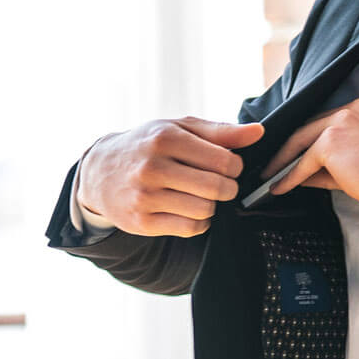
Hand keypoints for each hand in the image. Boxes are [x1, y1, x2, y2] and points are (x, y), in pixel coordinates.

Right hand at [76, 116, 265, 237]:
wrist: (100, 172)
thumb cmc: (149, 146)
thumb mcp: (179, 129)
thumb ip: (221, 132)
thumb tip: (258, 132)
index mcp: (166, 138)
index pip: (224, 160)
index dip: (234, 166)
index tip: (226, 166)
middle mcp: (153, 166)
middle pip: (217, 188)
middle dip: (227, 188)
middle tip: (219, 184)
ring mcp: (145, 196)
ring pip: (205, 210)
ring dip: (211, 206)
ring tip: (199, 195)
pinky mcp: (142, 222)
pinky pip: (191, 229)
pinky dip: (199, 222)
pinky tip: (188, 209)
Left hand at [261, 98, 358, 229]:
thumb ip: (334, 161)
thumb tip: (303, 172)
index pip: (331, 122)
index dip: (313, 138)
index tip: (299, 150)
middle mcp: (355, 108)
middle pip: (313, 126)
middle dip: (293, 147)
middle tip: (276, 162)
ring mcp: (342, 121)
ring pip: (304, 140)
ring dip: (285, 160)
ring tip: (272, 174)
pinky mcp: (331, 140)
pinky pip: (305, 160)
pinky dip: (291, 175)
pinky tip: (281, 186)